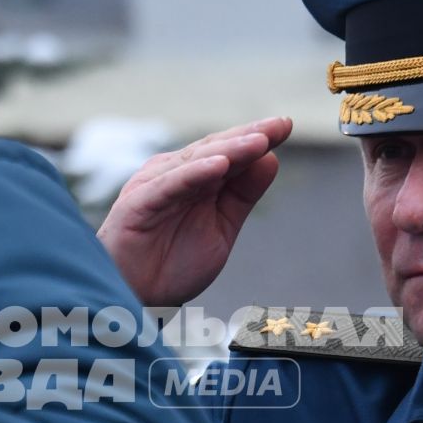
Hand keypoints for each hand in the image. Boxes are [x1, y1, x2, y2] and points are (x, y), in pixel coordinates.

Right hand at [96, 118, 289, 305]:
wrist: (136, 298)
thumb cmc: (173, 263)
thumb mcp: (221, 228)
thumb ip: (242, 196)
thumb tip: (271, 158)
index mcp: (195, 178)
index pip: (230, 152)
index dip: (257, 137)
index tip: (285, 125)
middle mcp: (175, 174)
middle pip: (216, 149)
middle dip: (249, 136)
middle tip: (279, 125)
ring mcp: (156, 185)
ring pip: (196, 162)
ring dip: (229, 149)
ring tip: (259, 141)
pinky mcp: (138, 203)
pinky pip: (170, 185)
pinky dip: (194, 174)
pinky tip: (219, 166)